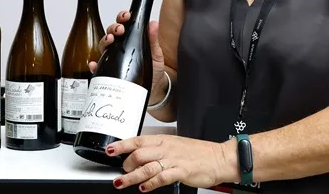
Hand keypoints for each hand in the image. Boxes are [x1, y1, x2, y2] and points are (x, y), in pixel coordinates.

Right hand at [89, 11, 167, 105]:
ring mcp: (113, 60)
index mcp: (130, 39)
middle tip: (120, 30)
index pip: (123, 24)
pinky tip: (95, 64)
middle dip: (113, 28)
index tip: (126, 16)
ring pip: (103, 46)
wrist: (154, 90)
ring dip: (104, 41)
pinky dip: (95, 65)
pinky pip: (98, 68)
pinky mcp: (109, 73)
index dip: (122, 18)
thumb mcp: (156, 54)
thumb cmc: (154, 70)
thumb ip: (153, 40)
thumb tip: (154, 24)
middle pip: (110, 33)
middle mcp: (119, 48)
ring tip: (110, 40)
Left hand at [108, 134, 233, 190]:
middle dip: (126, 164)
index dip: (122, 145)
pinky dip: (150, 183)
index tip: (110, 149)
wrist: (218, 158)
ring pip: (146, 167)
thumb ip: (158, 150)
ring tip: (121, 182)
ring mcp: (173, 160)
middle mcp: (166, 148)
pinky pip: (161, 177)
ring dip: (131, 176)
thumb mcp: (175, 145)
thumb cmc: (198, 152)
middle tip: (121, 171)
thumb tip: (140, 155)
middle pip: (139, 154)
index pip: (138, 140)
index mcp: (163, 140)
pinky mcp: (181, 171)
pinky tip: (143, 188)